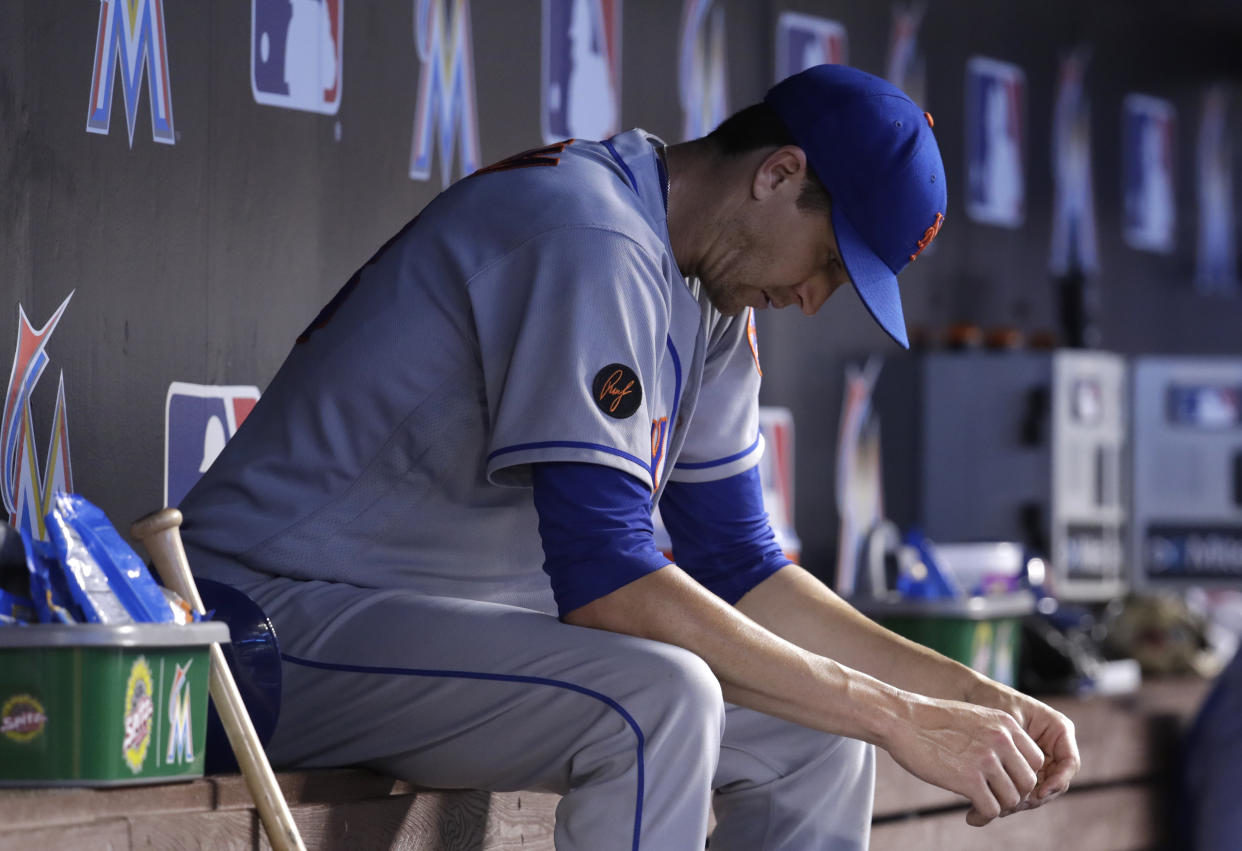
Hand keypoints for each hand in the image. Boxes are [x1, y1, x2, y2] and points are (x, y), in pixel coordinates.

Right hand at [883, 696, 1044, 826]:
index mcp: (1005, 723)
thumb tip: (1008, 765)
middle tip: (993, 799)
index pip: (1035, 760)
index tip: (1004, 783)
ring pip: (1011, 799)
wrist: (901, 719)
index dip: (1022, 776)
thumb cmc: (931, 721)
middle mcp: (1001, 740)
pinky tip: (970, 816)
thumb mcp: (974, 719)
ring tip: (978, 809)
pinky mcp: (969, 779)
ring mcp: (986, 760)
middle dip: (1012, 795)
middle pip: (1028, 782)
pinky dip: (982, 817)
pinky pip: (991, 810)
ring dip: (997, 808)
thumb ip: (996, 737)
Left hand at [965, 682, 1081, 820]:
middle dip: (1035, 797)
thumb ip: (1020, 746)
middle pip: (1056, 783)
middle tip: (1012, 806)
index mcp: (1059, 729)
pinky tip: (993, 806)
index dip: (1057, 781)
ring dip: (1021, 802)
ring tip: (998, 809)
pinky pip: (1024, 789)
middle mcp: (1055, 747)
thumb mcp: (1008, 720)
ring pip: (1040, 791)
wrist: (973, 697)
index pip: (1069, 762)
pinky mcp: (1025, 769)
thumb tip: (1031, 782)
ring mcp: (1042, 760)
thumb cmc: (992, 700)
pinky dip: (1011, 798)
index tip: (1038, 792)